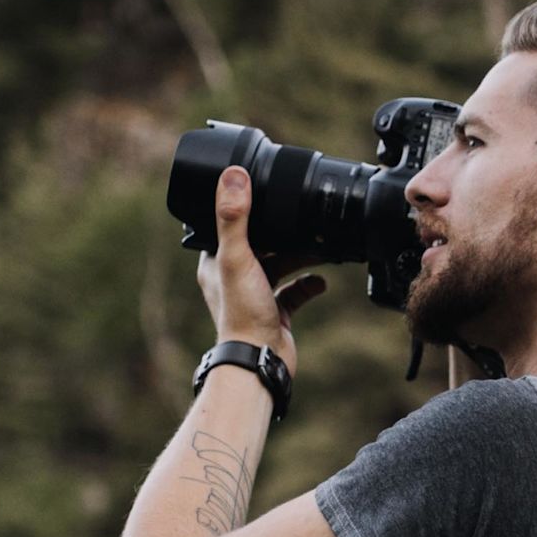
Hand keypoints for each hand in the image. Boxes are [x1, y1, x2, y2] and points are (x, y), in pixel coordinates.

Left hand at [198, 167, 327, 370]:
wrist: (261, 361)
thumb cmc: (242, 315)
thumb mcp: (237, 257)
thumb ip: (234, 217)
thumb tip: (233, 175)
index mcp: (215, 262)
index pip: (227, 225)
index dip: (244, 208)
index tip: (263, 190)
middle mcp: (233, 277)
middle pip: (260, 243)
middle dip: (282, 232)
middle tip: (301, 215)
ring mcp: (256, 295)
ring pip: (281, 264)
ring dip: (301, 256)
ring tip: (321, 247)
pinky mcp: (276, 312)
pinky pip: (295, 290)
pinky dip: (309, 283)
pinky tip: (321, 280)